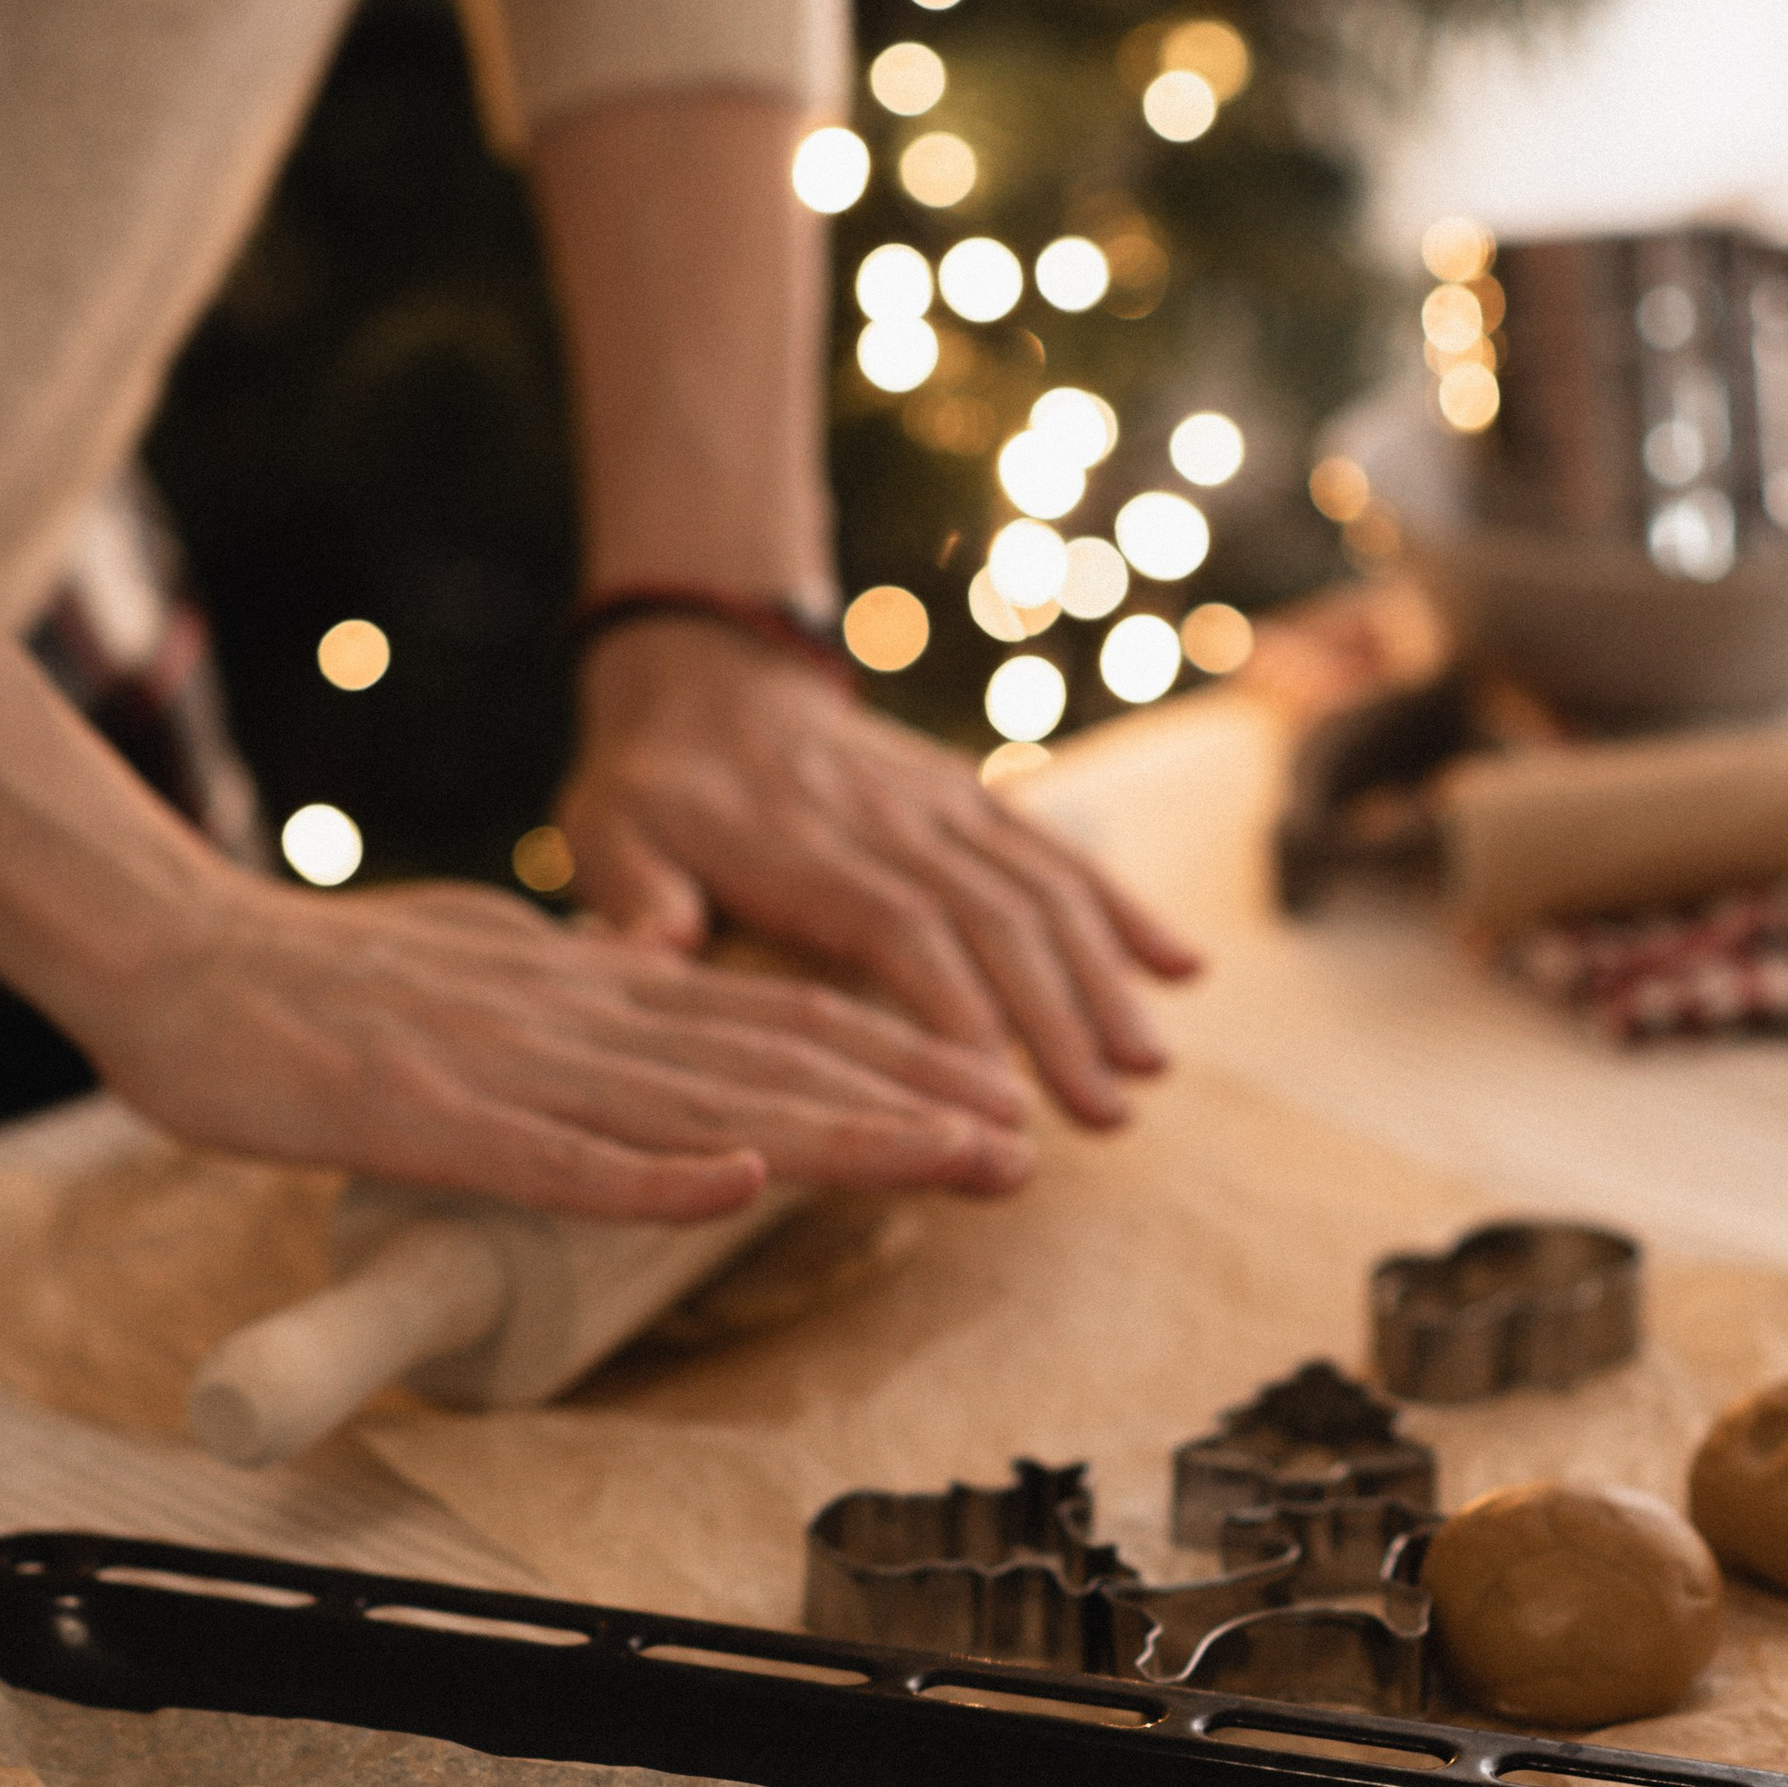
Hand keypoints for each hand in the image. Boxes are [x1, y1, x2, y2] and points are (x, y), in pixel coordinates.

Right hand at [65, 872, 1037, 1217]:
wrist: (176, 958)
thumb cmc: (320, 985)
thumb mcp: (487, 976)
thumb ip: (577, 1000)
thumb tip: (653, 1011)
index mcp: (596, 990)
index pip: (777, 1023)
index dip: (895, 1060)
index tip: (996, 1099)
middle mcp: (580, 1019)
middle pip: (774, 1058)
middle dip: (912, 1103)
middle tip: (1028, 1141)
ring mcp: (508, 1068)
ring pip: (699, 1105)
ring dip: (838, 1136)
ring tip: (953, 1160)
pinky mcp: (425, 1116)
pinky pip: (553, 1157)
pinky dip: (648, 1177)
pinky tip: (741, 1189)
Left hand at [556, 619, 1202, 1126]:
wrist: (709, 673)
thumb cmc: (652, 783)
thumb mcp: (606, 826)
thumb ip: (631, 891)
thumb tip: (646, 947)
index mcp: (798, 842)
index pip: (893, 922)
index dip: (953, 1000)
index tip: (996, 1086)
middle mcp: (888, 819)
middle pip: (989, 917)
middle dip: (1056, 1015)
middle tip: (1105, 1113)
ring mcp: (942, 803)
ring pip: (1039, 888)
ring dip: (1103, 977)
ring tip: (1150, 1069)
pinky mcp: (974, 797)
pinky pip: (1057, 851)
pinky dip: (1121, 909)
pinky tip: (1182, 971)